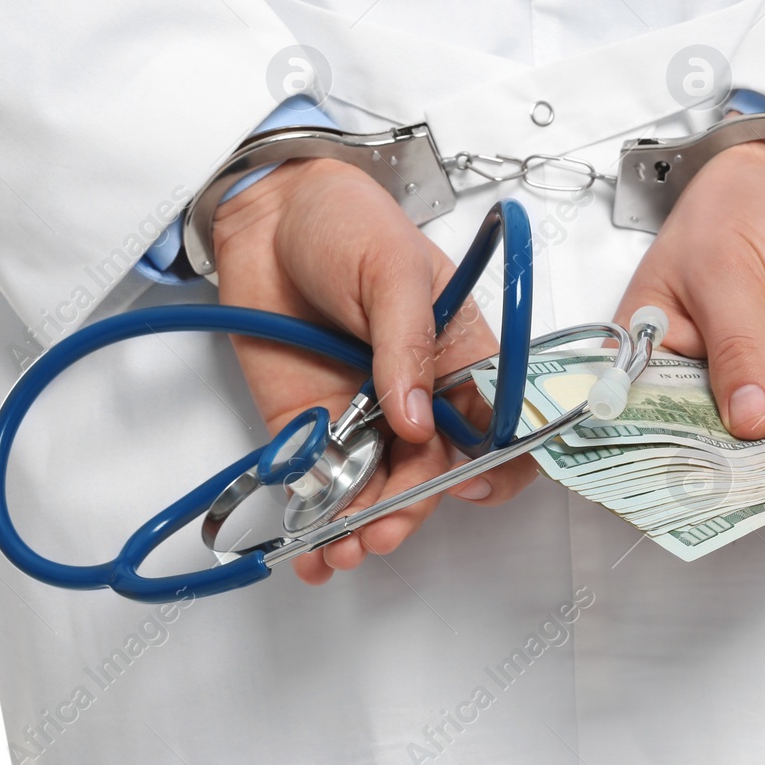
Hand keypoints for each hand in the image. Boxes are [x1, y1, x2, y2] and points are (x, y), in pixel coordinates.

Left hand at [211, 158, 537, 583]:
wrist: (267, 211)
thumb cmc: (347, 221)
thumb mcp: (393, 270)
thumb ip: (406, 344)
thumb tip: (415, 420)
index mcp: (460, 357)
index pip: (497, 427)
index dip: (492, 465)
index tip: (464, 485)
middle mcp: (418, 396)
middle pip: (431, 473)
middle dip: (408, 510)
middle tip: (378, 531)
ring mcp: (362, 414)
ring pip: (376, 491)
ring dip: (362, 529)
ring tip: (338, 553)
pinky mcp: (308, 424)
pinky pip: (318, 484)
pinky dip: (315, 522)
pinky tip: (309, 552)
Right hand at [614, 134, 764, 508]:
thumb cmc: (734, 210)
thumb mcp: (726, 277)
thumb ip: (738, 350)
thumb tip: (749, 420)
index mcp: (650, 352)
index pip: (648, 421)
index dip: (672, 463)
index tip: (709, 494)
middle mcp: (696, 376)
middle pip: (715, 443)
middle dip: (752, 474)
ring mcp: (750, 379)